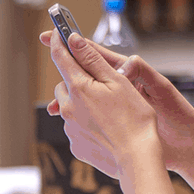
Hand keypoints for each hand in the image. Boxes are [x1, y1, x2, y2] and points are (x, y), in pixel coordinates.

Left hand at [44, 28, 161, 176]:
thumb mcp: (117, 82)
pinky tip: (106, 129)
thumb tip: (73, 40)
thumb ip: (92, 59)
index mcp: (79, 88)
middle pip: (64, 85)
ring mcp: (70, 129)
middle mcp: (68, 108)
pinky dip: (87, 125)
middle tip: (100, 86)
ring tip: (108, 112)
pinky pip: (76, 129)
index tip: (56, 33)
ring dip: (82, 105)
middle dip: (76, 81)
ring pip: (70, 108)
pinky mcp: (75, 146)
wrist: (137, 159)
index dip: (57, 42)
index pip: (61, 57)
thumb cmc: (135, 119)